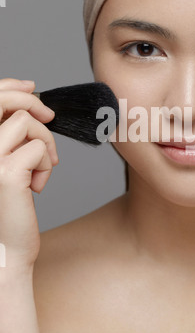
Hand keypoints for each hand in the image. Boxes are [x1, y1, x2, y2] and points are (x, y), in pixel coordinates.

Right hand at [0, 78, 58, 269]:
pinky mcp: (5, 173)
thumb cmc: (10, 203)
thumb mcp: (7, 160)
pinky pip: (39, 148)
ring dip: (43, 145)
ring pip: (28, 123)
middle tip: (50, 118)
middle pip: (5, 101)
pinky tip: (36, 186)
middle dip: (33, 104)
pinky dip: (46, 165)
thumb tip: (30, 97)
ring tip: (39, 170)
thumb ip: (10, 132)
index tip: (32, 87)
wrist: (7, 246)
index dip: (11, 87)